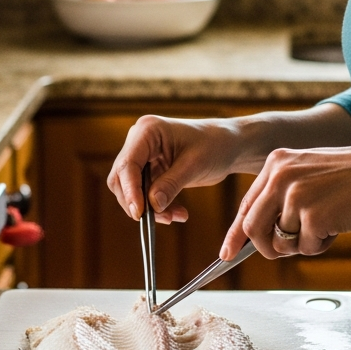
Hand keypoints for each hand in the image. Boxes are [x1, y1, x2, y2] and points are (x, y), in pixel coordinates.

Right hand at [107, 115, 257, 223]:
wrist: (228, 145)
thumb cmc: (214, 145)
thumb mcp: (195, 165)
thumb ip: (171, 184)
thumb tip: (151, 206)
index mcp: (147, 130)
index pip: (128, 163)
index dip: (130, 190)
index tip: (139, 214)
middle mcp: (139, 141)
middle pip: (122, 178)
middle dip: (138, 202)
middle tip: (160, 219)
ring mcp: (143, 156)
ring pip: (131, 189)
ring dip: (150, 208)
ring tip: (176, 216)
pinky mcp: (150, 170)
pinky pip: (144, 194)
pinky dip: (157, 207)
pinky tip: (178, 213)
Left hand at [222, 144, 350, 259]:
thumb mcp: (309, 172)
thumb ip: (283, 193)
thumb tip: (259, 230)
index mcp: (277, 162)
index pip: (246, 205)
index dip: (236, 233)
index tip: (227, 253)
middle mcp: (280, 176)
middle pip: (252, 228)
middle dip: (267, 248)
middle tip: (288, 249)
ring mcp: (295, 195)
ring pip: (280, 242)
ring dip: (302, 244)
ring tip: (325, 225)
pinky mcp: (312, 216)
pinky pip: (304, 248)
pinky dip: (320, 245)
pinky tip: (337, 226)